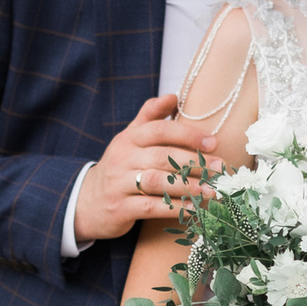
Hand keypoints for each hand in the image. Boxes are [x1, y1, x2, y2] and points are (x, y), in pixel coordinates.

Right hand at [73, 94, 226, 245]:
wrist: (87, 201)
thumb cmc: (119, 167)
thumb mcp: (129, 138)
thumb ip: (149, 116)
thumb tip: (173, 96)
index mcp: (128, 138)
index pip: (159, 130)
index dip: (188, 134)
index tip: (213, 142)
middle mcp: (122, 158)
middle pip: (162, 157)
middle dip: (194, 162)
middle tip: (219, 168)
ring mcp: (119, 184)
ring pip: (157, 182)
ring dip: (188, 187)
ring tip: (212, 191)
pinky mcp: (120, 208)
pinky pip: (150, 207)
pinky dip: (174, 208)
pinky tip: (194, 209)